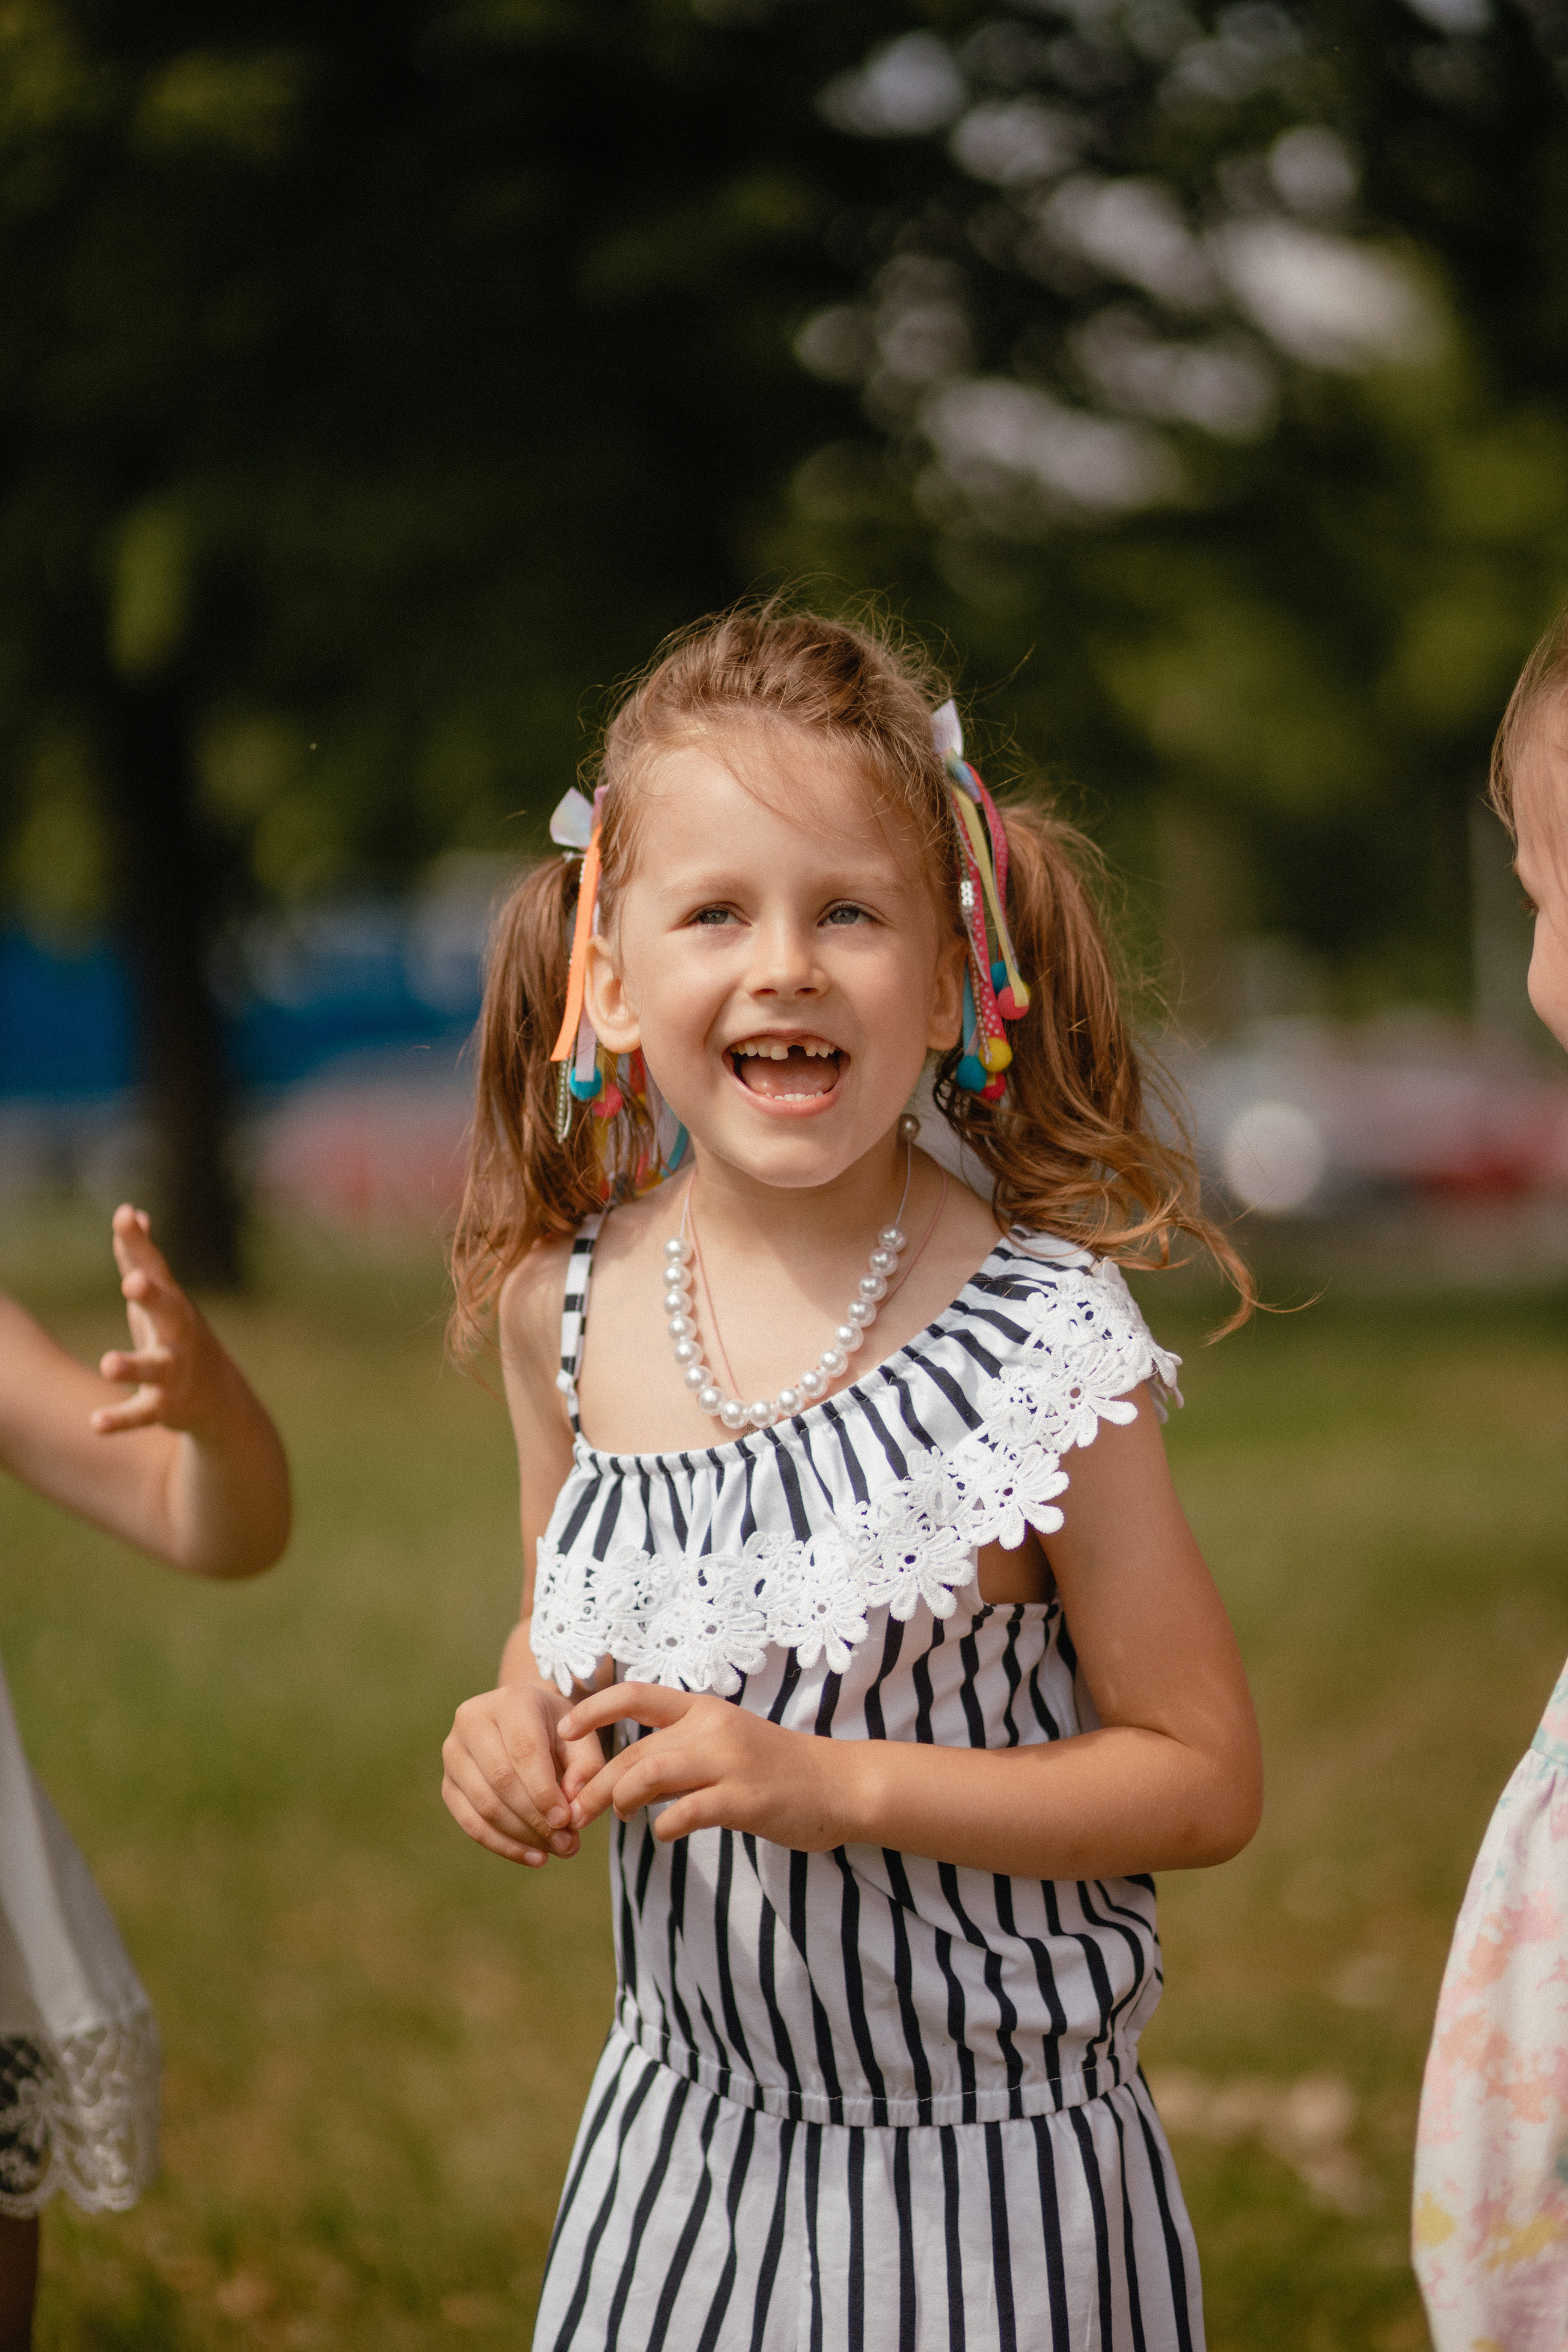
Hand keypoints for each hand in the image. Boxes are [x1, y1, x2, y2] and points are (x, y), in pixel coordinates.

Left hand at [93, 1206, 231, 1437]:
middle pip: (168, 1312)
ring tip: (108, 1364)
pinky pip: (143, 1413)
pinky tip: (97, 1423)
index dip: (139, 1243)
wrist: (221, 1401)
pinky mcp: (166, 1406)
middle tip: (132, 1283)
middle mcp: (178, 1334)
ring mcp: (174, 1371)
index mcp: (172, 1305)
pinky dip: (121, 1419)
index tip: (125, 1216)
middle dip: (153, 1297)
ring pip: (155, 1368)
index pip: (155, 1268)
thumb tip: (132, 1212)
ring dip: (132, 1366)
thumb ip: (142, 1258)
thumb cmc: (180, 1338)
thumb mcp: (164, 1298)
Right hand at [442, 1682, 605, 1867]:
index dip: (544, 1791)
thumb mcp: (581, 1737)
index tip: (566, 1821)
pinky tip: (533, 1857)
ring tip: (555, 1851)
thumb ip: (586, 1767)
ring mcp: (453, 1752)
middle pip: (501, 1780)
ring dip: (522, 1836)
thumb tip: (574, 1811)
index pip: (524, 1751)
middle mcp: (472, 1720)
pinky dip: (503, 1845)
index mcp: (510, 1700)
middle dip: (536, 1819)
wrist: (522, 1720)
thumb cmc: (557, 1729)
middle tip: (568, 1845)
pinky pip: (469, 1822)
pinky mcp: (448, 1782)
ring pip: (484, 1805)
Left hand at [560, 1683, 849, 1850]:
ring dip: (622, 1801)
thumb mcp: (725, 1740)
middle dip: (597, 1783)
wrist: (837, 1785)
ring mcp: (730, 1762)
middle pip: (634, 1750)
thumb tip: (624, 1774)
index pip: (635, 1694)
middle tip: (576, 1809)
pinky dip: (663, 1826)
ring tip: (619, 1817)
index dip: (593, 1710)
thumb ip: (679, 1748)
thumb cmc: (772, 1767)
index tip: (563, 1731)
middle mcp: (712, 1727)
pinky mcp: (744, 1799)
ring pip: (650, 1775)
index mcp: (703, 1708)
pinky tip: (663, 1833)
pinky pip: (684, 1813)